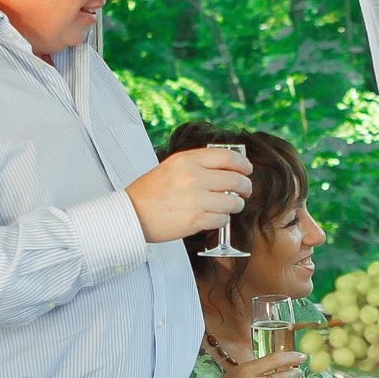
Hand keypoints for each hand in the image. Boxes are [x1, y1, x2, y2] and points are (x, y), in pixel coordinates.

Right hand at [124, 146, 252, 244]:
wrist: (131, 214)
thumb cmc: (150, 192)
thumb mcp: (172, 166)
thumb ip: (197, 164)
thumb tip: (227, 167)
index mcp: (187, 160)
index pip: (227, 158)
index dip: (243, 164)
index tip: (247, 169)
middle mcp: (193, 177)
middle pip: (235, 180)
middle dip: (245, 187)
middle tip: (246, 190)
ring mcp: (195, 199)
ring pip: (233, 202)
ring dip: (236, 205)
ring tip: (232, 205)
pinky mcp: (195, 219)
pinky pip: (222, 219)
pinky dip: (222, 219)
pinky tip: (215, 217)